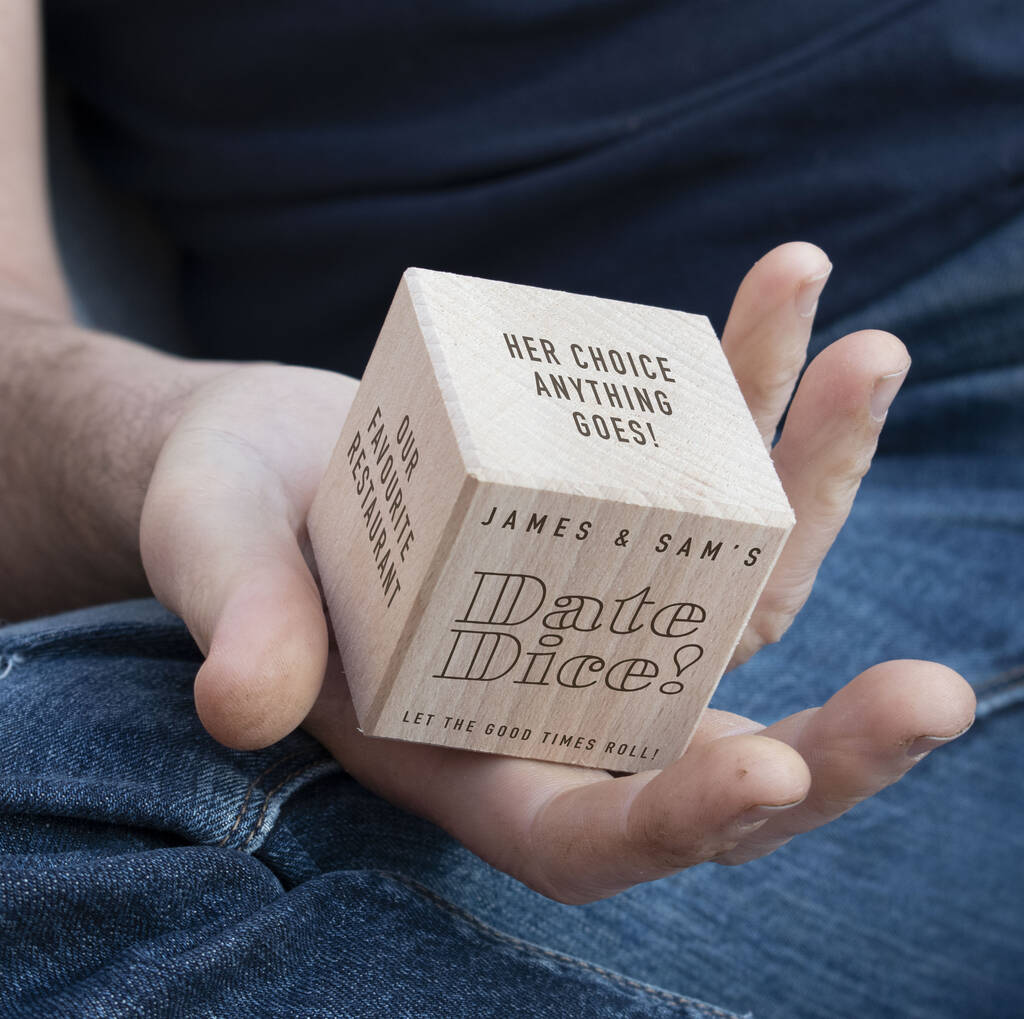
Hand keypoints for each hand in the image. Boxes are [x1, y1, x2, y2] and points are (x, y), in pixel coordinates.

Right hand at [140, 244, 974, 902]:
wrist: (268, 448)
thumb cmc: (227, 516)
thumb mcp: (215, 559)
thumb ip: (237, 628)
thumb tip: (249, 701)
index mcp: (463, 756)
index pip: (588, 837)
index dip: (673, 829)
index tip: (762, 780)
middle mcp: (560, 699)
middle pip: (723, 752)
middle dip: (839, 739)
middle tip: (942, 694)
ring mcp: (610, 608)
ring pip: (751, 586)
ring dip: (820, 481)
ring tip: (865, 354)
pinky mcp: (629, 517)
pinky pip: (718, 475)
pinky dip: (759, 394)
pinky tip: (786, 297)